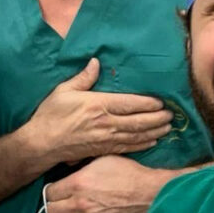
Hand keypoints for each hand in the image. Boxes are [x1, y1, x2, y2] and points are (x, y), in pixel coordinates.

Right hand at [28, 59, 171, 163]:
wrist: (42, 144)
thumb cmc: (51, 115)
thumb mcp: (64, 90)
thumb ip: (84, 77)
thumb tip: (96, 62)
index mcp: (99, 105)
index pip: (131, 104)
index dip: (149, 103)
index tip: (162, 102)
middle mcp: (106, 123)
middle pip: (139, 121)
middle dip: (157, 118)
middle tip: (171, 115)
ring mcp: (106, 139)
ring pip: (137, 136)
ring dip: (154, 132)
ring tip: (167, 128)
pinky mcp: (103, 150)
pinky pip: (128, 148)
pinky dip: (142, 145)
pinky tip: (152, 142)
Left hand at [46, 156, 171, 212]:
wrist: (148, 193)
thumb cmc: (127, 173)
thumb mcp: (102, 158)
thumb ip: (81, 163)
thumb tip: (67, 164)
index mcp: (77, 183)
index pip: (49, 192)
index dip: (53, 190)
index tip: (58, 189)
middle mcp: (78, 205)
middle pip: (51, 211)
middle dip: (55, 205)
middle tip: (63, 201)